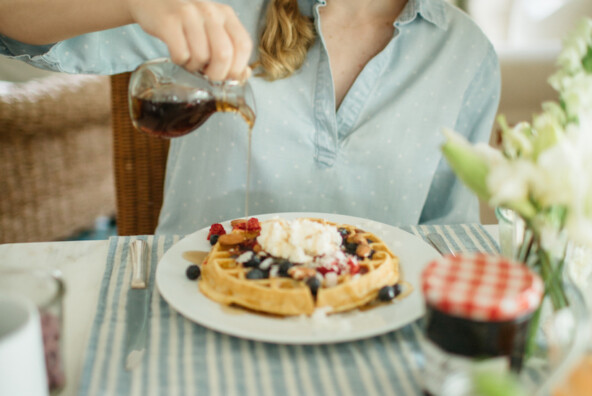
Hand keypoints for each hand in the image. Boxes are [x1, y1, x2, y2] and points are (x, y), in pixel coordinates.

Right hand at [127, 0, 252, 80]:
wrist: (151, 0)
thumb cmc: (186, 22)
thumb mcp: (212, 29)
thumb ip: (229, 50)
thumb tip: (243, 75)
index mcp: (226, 14)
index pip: (243, 45)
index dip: (237, 67)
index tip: (227, 76)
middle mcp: (210, 11)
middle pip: (224, 54)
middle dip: (216, 74)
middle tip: (207, 75)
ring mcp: (188, 14)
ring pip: (201, 56)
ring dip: (195, 67)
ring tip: (189, 60)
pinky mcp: (168, 21)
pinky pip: (181, 54)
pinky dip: (180, 62)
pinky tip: (177, 55)